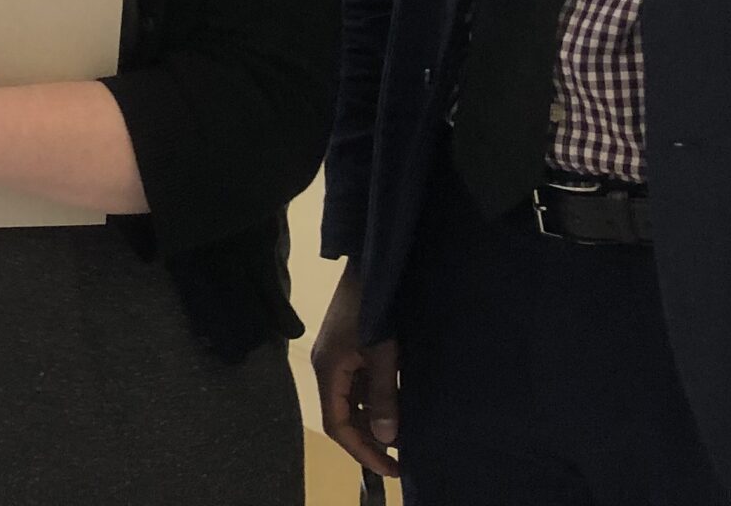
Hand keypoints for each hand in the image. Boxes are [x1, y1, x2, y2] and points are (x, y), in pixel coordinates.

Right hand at [310, 265, 400, 476]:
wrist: (371, 261)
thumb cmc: (373, 306)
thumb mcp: (382, 352)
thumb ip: (383, 394)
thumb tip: (386, 438)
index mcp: (328, 370)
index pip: (337, 425)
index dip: (361, 451)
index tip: (389, 468)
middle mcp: (328, 367)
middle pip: (343, 415)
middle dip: (368, 440)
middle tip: (399, 459)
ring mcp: (339, 356)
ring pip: (352, 400)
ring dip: (374, 419)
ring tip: (402, 436)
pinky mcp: (351, 347)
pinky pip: (360, 383)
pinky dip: (377, 399)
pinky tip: (398, 405)